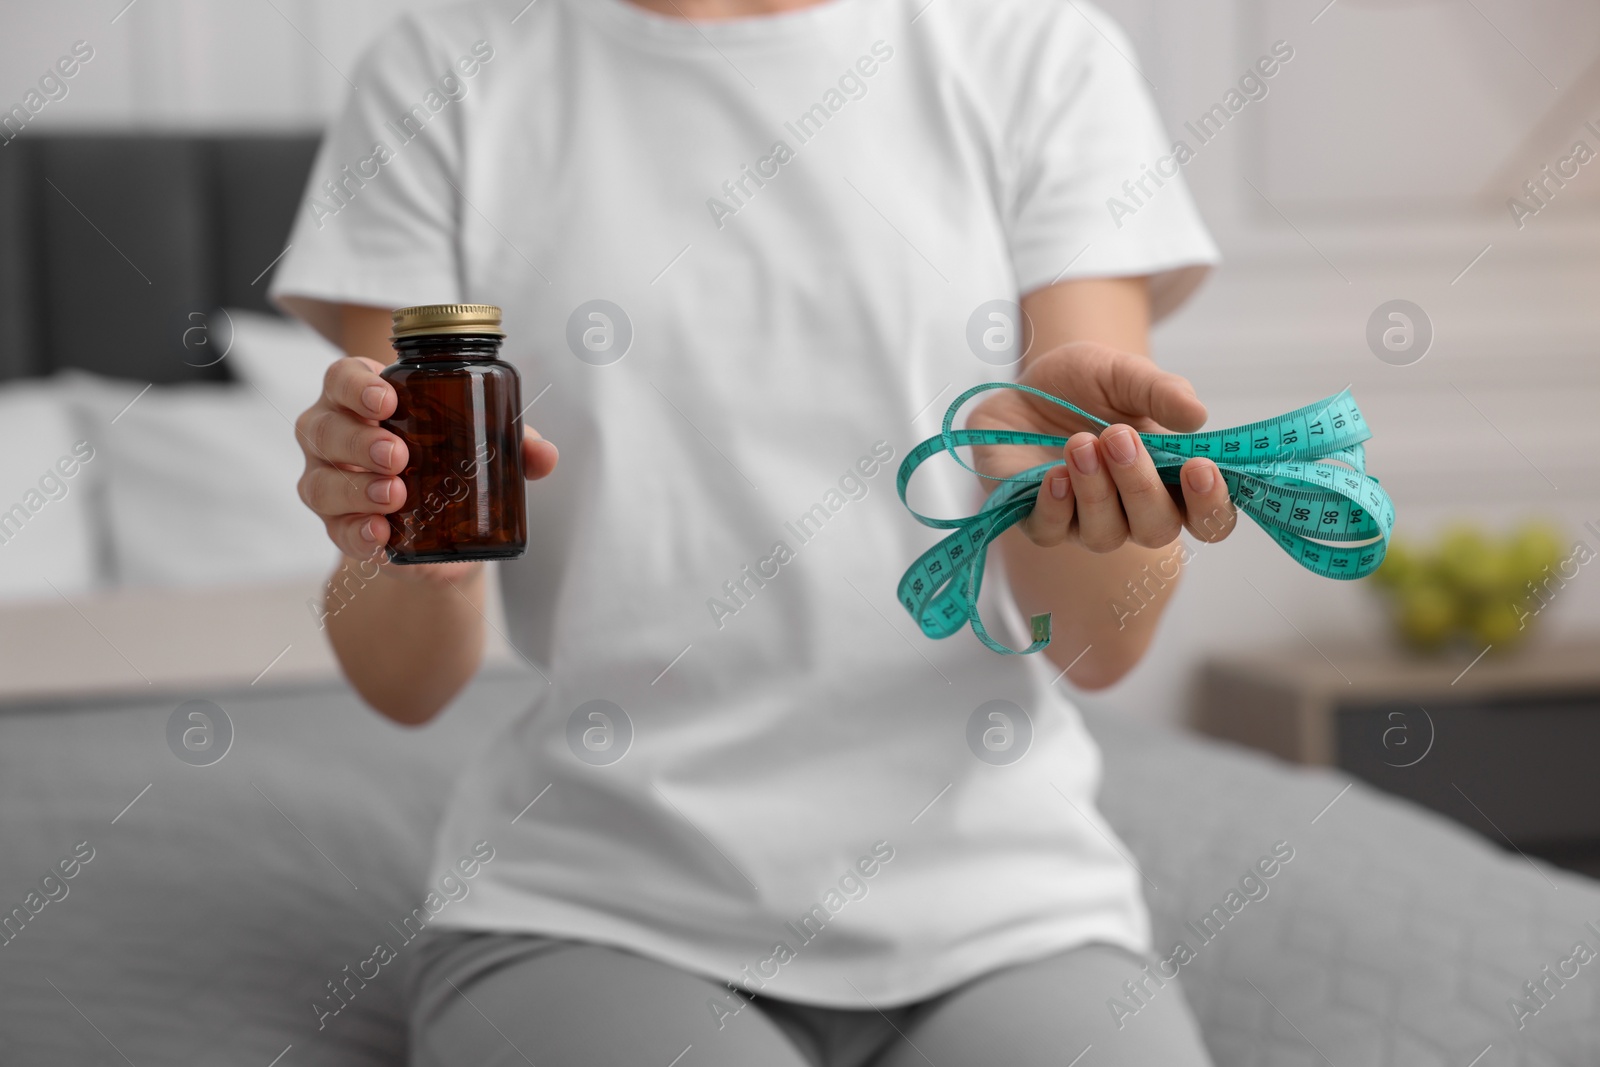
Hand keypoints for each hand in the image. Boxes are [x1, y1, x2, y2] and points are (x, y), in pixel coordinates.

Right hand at [293, 356, 558, 584]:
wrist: (443, 532)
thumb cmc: (451, 462)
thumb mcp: (485, 447)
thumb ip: (514, 445)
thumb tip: (544, 455)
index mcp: (364, 400)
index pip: (342, 378)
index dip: (356, 386)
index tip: (388, 402)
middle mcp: (334, 435)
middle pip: (323, 427)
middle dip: (359, 440)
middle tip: (398, 455)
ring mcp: (329, 481)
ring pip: (319, 482)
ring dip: (356, 488)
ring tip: (395, 496)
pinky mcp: (339, 526)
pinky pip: (335, 531)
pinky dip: (357, 534)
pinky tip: (380, 537)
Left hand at [966, 341, 1234, 551]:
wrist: (1031, 383)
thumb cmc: (1090, 386)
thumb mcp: (1127, 375)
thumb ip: (1162, 393)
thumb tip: (1197, 416)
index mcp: (1172, 482)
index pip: (1207, 518)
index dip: (1210, 504)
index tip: (1200, 467)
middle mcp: (1133, 512)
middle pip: (1156, 530)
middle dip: (1140, 486)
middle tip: (1119, 436)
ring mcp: (1086, 521)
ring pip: (1104, 535)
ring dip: (1095, 491)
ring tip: (1080, 443)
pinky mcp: (1041, 519)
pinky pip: (1051, 532)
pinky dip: (1055, 507)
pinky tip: (1054, 475)